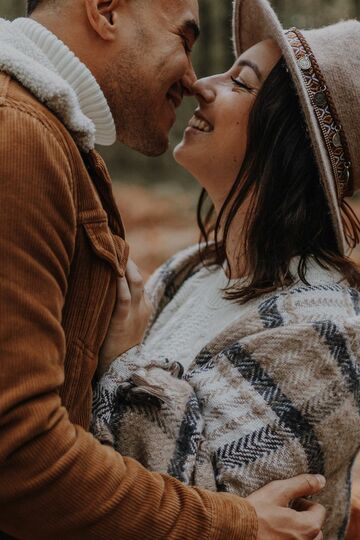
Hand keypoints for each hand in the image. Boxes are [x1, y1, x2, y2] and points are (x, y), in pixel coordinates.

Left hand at [99, 259, 152, 373]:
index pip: (138, 280)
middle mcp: (143, 307)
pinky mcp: (124, 321)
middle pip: (138, 276)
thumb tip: (105, 287)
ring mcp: (136, 314)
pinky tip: (111, 270)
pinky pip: (124, 296)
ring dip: (124, 265)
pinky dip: (119, 282)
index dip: (128, 265)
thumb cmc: (116, 346)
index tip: (117, 251)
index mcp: (145, 307)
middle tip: (113, 245)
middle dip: (126, 260)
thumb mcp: (124, 323)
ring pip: (135, 282)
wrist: (121, 370)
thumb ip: (120, 305)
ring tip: (113, 250)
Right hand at [247, 474, 326, 539]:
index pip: (319, 510)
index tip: (289, 500)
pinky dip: (287, 538)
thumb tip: (321, 480)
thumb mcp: (278, 491)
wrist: (235, 530)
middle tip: (284, 511)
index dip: (304, 501)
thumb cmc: (256, 511)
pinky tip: (273, 532)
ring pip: (305, 539)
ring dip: (297, 531)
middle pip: (315, 528)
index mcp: (308, 527)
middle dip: (304, 518)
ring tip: (278, 523)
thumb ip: (302, 484)